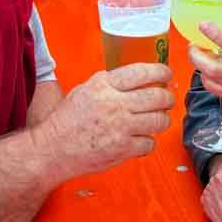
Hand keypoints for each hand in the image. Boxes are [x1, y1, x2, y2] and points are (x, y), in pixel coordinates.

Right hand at [39, 62, 173, 183]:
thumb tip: (140, 79)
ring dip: (162, 119)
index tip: (167, 74)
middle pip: (157, 96)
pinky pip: (150, 142)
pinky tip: (140, 139)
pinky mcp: (123, 149)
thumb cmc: (68, 120)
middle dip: (168, 97)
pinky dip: (148, 142)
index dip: (161, 72)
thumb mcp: (86, 89)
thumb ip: (111, 83)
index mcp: (104, 85)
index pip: (142, 72)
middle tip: (167, 99)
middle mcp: (114, 103)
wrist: (53, 149)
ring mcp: (120, 127)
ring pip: (159, 120)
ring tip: (157, 120)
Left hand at [188, 18, 221, 128]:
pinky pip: (212, 89)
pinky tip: (208, 70)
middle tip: (193, 45)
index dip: (216, 34)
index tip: (204, 25)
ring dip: (199, 66)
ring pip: (209, 79)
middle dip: (196, 55)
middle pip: (212, 67)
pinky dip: (205, 78)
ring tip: (199, 56)